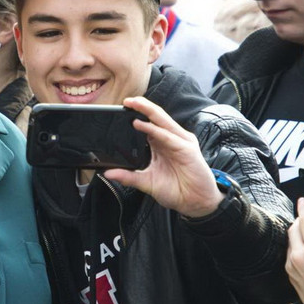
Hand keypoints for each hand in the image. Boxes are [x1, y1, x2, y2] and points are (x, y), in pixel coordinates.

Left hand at [103, 96, 223, 217]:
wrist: (195, 203)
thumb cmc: (177, 190)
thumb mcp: (146, 182)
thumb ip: (128, 177)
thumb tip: (108, 173)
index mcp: (162, 144)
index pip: (149, 124)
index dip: (137, 115)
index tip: (120, 110)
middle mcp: (171, 140)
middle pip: (156, 117)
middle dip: (141, 106)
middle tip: (126, 100)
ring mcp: (180, 142)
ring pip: (162, 121)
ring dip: (147, 111)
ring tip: (133, 104)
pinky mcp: (186, 149)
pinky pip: (167, 136)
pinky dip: (154, 129)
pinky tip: (141, 125)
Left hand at [285, 198, 303, 303]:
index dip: (303, 208)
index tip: (303, 200)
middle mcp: (298, 256)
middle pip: (294, 228)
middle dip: (301, 220)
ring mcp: (291, 265)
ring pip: (291, 240)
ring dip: (300, 234)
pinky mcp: (290, 273)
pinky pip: (290, 252)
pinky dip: (298, 247)